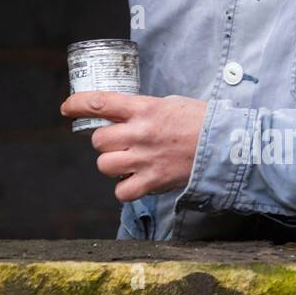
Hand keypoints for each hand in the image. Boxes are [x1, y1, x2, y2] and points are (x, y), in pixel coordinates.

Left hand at [59, 91, 208, 201]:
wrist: (229, 145)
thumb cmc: (202, 121)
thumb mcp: (171, 103)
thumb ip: (145, 109)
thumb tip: (126, 115)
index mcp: (144, 108)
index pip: (99, 102)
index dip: (77, 104)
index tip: (66, 108)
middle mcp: (140, 132)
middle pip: (99, 140)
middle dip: (104, 142)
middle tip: (118, 143)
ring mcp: (146, 158)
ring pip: (104, 164)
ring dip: (111, 164)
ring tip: (127, 162)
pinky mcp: (154, 181)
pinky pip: (122, 191)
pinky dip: (125, 189)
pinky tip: (136, 181)